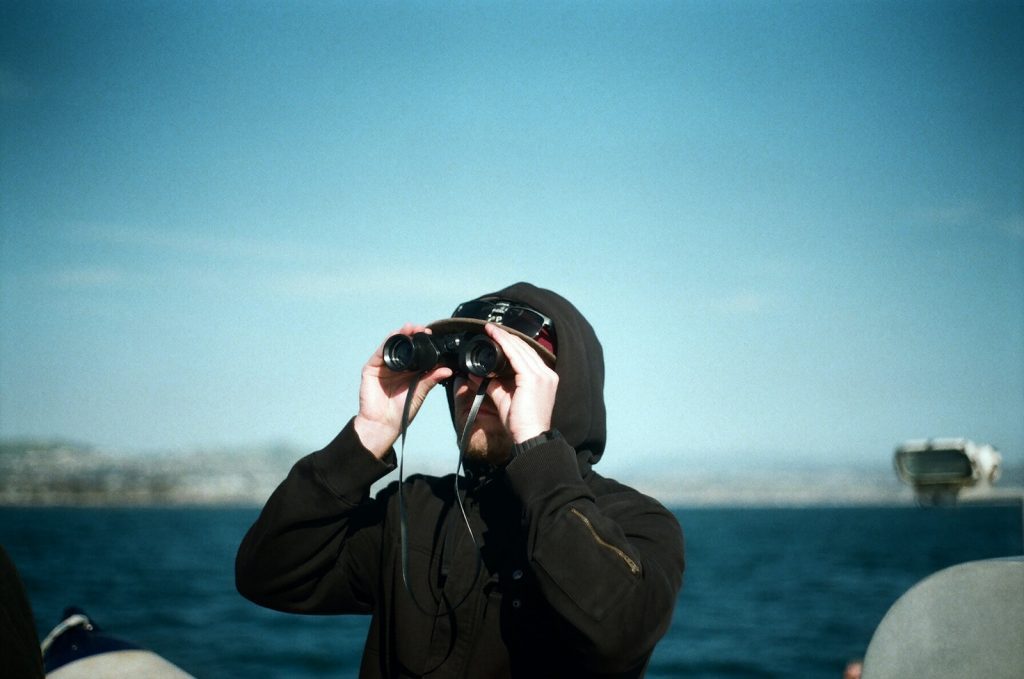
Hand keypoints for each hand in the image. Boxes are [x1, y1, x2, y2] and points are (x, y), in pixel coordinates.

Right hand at [353, 324, 452, 458]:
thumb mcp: (420, 392)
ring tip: (410, 328)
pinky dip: (387, 342)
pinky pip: (380, 352)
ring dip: (401, 334)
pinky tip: (395, 336)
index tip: (431, 334)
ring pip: (391, 345)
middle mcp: (396, 365)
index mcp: (409, 370)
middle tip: (422, 329)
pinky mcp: (371, 368)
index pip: (416, 351)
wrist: (384, 423)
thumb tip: (448, 370)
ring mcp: (383, 366)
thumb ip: (432, 379)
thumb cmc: (402, 410)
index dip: (423, 341)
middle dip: (412, 334)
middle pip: (404, 344)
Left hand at [482, 323, 558, 442]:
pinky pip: (517, 356)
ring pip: (521, 350)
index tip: (498, 336)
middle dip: (507, 337)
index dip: (512, 344)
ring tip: (491, 330)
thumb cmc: (521, 424)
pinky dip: (505, 345)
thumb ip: (494, 386)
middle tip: (491, 329)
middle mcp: (547, 374)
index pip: (528, 356)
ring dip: (505, 338)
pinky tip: (496, 337)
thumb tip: (478, 375)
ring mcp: (542, 375)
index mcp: (544, 379)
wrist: (530, 437)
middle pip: (525, 349)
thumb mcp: (506, 400)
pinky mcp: (533, 379)